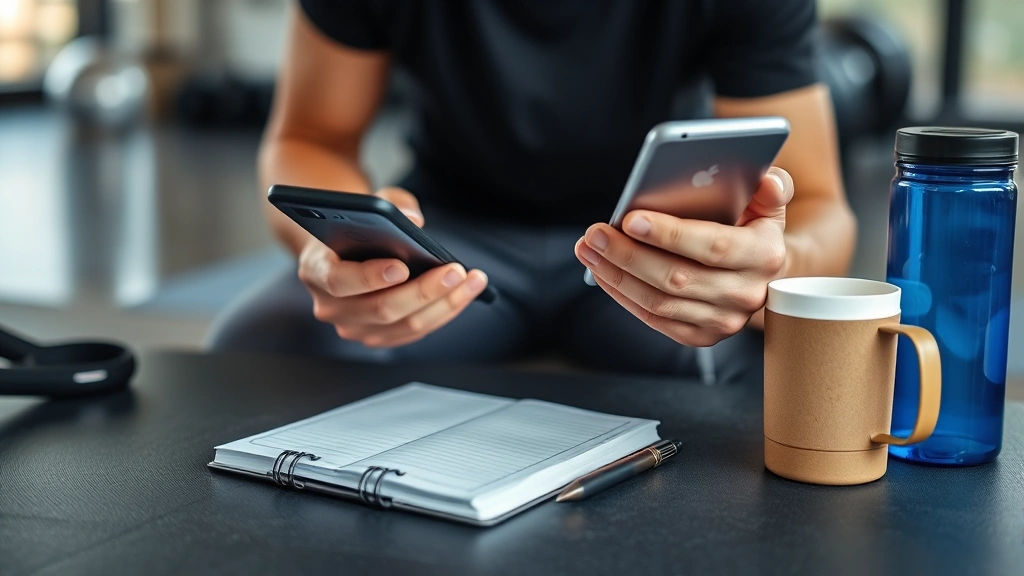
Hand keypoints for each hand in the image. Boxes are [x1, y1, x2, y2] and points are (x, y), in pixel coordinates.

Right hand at [298, 187, 488, 347]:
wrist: (342, 250)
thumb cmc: (357, 224)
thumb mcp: (367, 203)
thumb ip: (389, 203)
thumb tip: (415, 220)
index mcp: (315, 271)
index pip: (339, 281)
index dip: (369, 276)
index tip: (402, 266)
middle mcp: (330, 307)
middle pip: (381, 309)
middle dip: (424, 290)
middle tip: (456, 271)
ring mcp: (353, 327)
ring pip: (405, 325)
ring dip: (445, 304)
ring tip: (473, 280)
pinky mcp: (377, 337)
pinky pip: (415, 332)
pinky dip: (444, 312)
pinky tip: (466, 293)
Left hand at [575, 168, 793, 346]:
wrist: (760, 270)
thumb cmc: (752, 224)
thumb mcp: (766, 199)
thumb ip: (769, 185)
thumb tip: (767, 181)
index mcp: (766, 256)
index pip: (714, 246)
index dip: (670, 234)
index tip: (630, 218)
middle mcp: (748, 294)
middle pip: (677, 278)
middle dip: (629, 255)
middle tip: (595, 233)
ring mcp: (724, 321)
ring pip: (659, 302)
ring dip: (616, 275)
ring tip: (589, 249)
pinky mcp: (702, 336)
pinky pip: (654, 319)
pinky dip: (622, 295)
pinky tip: (601, 271)